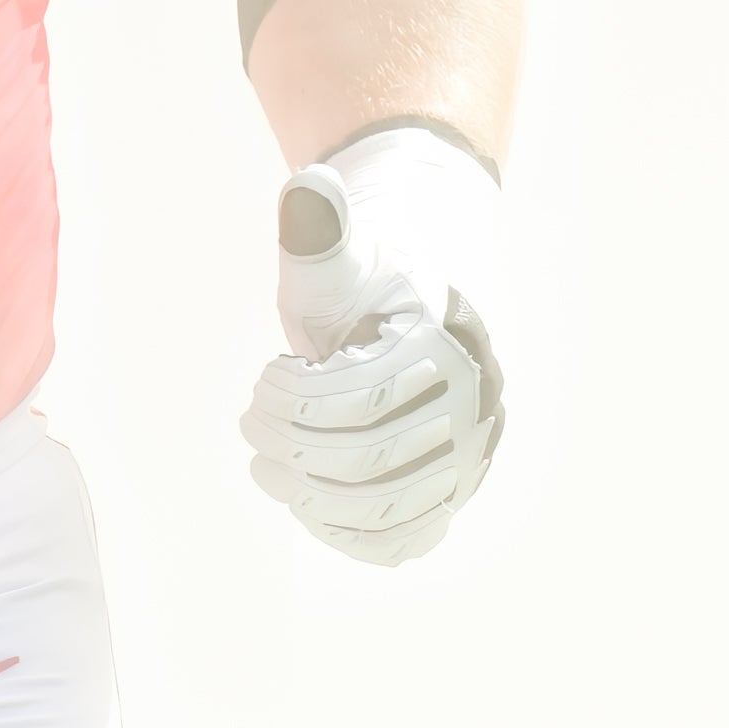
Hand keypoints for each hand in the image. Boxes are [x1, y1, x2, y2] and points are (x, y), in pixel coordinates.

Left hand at [240, 129, 507, 567]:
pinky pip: (406, 536)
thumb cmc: (369, 270)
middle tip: (254, 424)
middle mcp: (474, 404)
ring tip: (270, 466)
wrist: (427, 288)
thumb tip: (309, 191)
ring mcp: (470, 453)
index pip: (358, 404)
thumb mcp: (340, 248)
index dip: (294, 402)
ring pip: (386, 508)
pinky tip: (310, 507)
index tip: (269, 375)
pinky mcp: (454, 488)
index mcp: (447, 344)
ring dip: (312, 497)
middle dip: (294, 446)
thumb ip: (320, 229)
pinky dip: (351, 535)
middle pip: (367, 461)